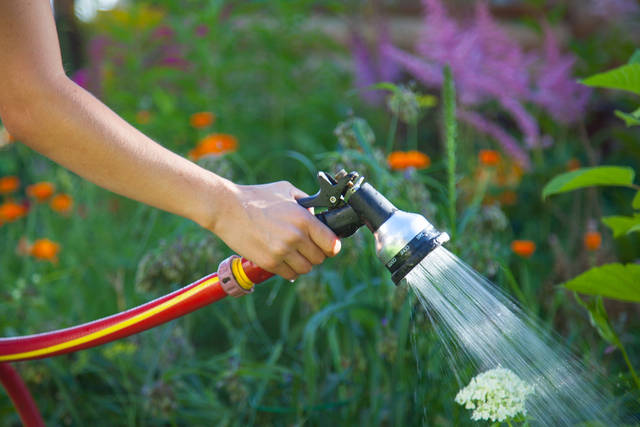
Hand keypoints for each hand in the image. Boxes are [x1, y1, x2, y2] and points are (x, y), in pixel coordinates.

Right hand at [210, 180, 340, 279]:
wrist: (227, 209)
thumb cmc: (257, 197)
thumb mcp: (286, 190)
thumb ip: (306, 202)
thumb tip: (318, 214)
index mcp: (304, 219)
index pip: (332, 244)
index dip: (332, 246)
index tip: (329, 245)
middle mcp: (295, 237)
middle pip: (319, 258)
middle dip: (316, 254)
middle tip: (307, 247)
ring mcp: (282, 252)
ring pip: (305, 269)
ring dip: (303, 263)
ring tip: (295, 254)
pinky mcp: (269, 263)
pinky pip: (290, 274)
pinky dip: (289, 270)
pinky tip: (284, 260)